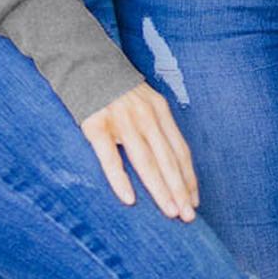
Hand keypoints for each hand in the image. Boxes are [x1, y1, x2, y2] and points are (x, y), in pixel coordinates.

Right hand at [80, 83, 199, 220]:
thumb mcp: (144, 102)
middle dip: (179, 190)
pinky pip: (110, 157)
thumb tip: (170, 161)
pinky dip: (120, 179)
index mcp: (160, 111)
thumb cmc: (116, 90)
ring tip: (170, 212)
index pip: (180, 150)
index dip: (188, 177)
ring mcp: (121, 120)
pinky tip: (129, 199)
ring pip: (145, 161)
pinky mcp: (96, 125)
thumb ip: (156, 127)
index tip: (194, 201)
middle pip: (167, 159)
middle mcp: (145, 116)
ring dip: (159, 189)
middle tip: (188, 216)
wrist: (83, 62)